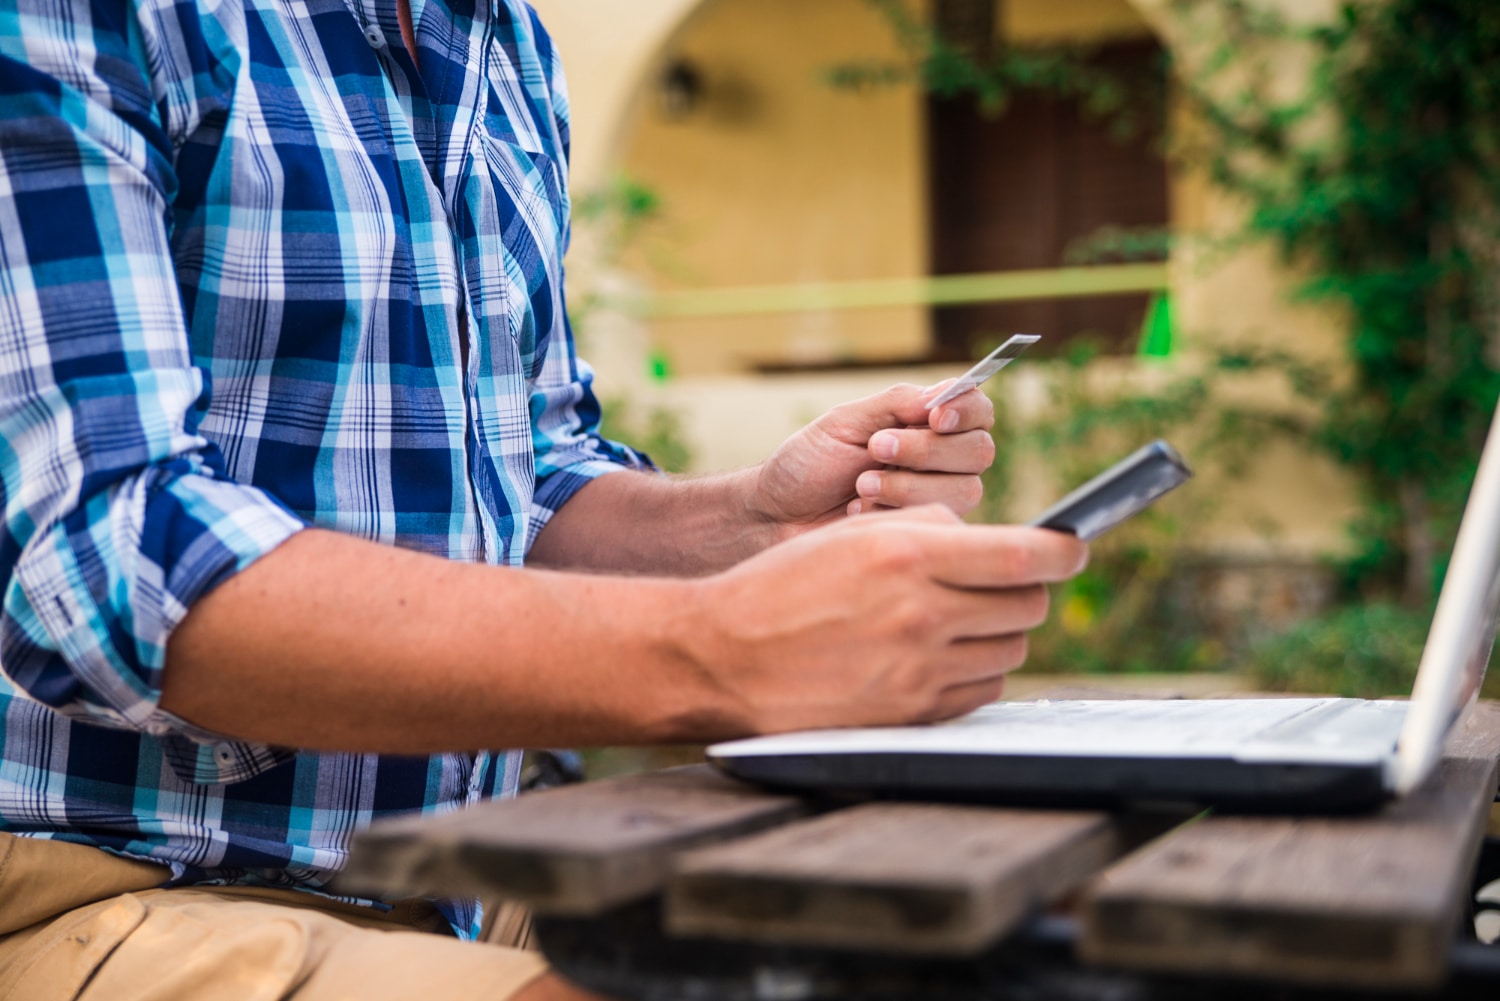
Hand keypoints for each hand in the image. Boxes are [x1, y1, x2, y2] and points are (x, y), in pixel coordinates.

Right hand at [687, 506, 1087, 734]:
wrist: (722, 658)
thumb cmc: (781, 586)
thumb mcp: (852, 534)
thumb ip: (929, 527)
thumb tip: (991, 542)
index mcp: (908, 557)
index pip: (1025, 557)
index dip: (1063, 550)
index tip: (1073, 545)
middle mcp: (922, 616)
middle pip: (1028, 606)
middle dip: (1024, 588)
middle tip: (998, 581)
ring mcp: (920, 672)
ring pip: (1009, 650)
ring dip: (996, 631)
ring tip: (954, 619)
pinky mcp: (912, 714)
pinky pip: (981, 691)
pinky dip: (973, 670)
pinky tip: (935, 654)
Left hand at [751, 382, 995, 533]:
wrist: (778, 515)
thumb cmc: (809, 464)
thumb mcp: (844, 423)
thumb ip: (896, 405)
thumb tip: (943, 395)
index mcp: (926, 423)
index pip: (977, 410)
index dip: (966, 411)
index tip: (934, 417)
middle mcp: (942, 460)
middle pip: (979, 451)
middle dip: (926, 450)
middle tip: (875, 449)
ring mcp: (937, 498)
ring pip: (965, 490)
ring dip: (908, 485)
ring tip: (860, 485)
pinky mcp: (925, 533)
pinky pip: (938, 523)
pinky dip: (893, 512)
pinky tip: (859, 510)